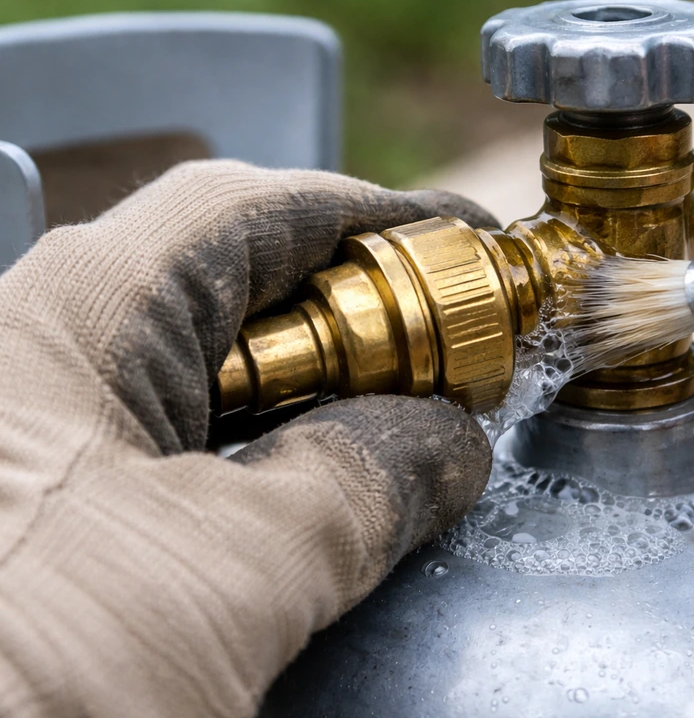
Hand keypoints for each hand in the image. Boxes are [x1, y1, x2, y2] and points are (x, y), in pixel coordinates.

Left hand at [0, 161, 495, 716]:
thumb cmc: (7, 683)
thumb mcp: (227, 571)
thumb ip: (358, 485)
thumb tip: (443, 442)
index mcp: (68, 319)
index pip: (248, 213)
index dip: (374, 215)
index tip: (458, 237)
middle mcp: (43, 363)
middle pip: (234, 294)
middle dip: (359, 315)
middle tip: (452, 358)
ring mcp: (44, 444)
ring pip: (213, 383)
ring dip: (319, 401)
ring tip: (407, 435)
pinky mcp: (53, 523)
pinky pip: (186, 459)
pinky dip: (270, 467)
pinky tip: (317, 509)